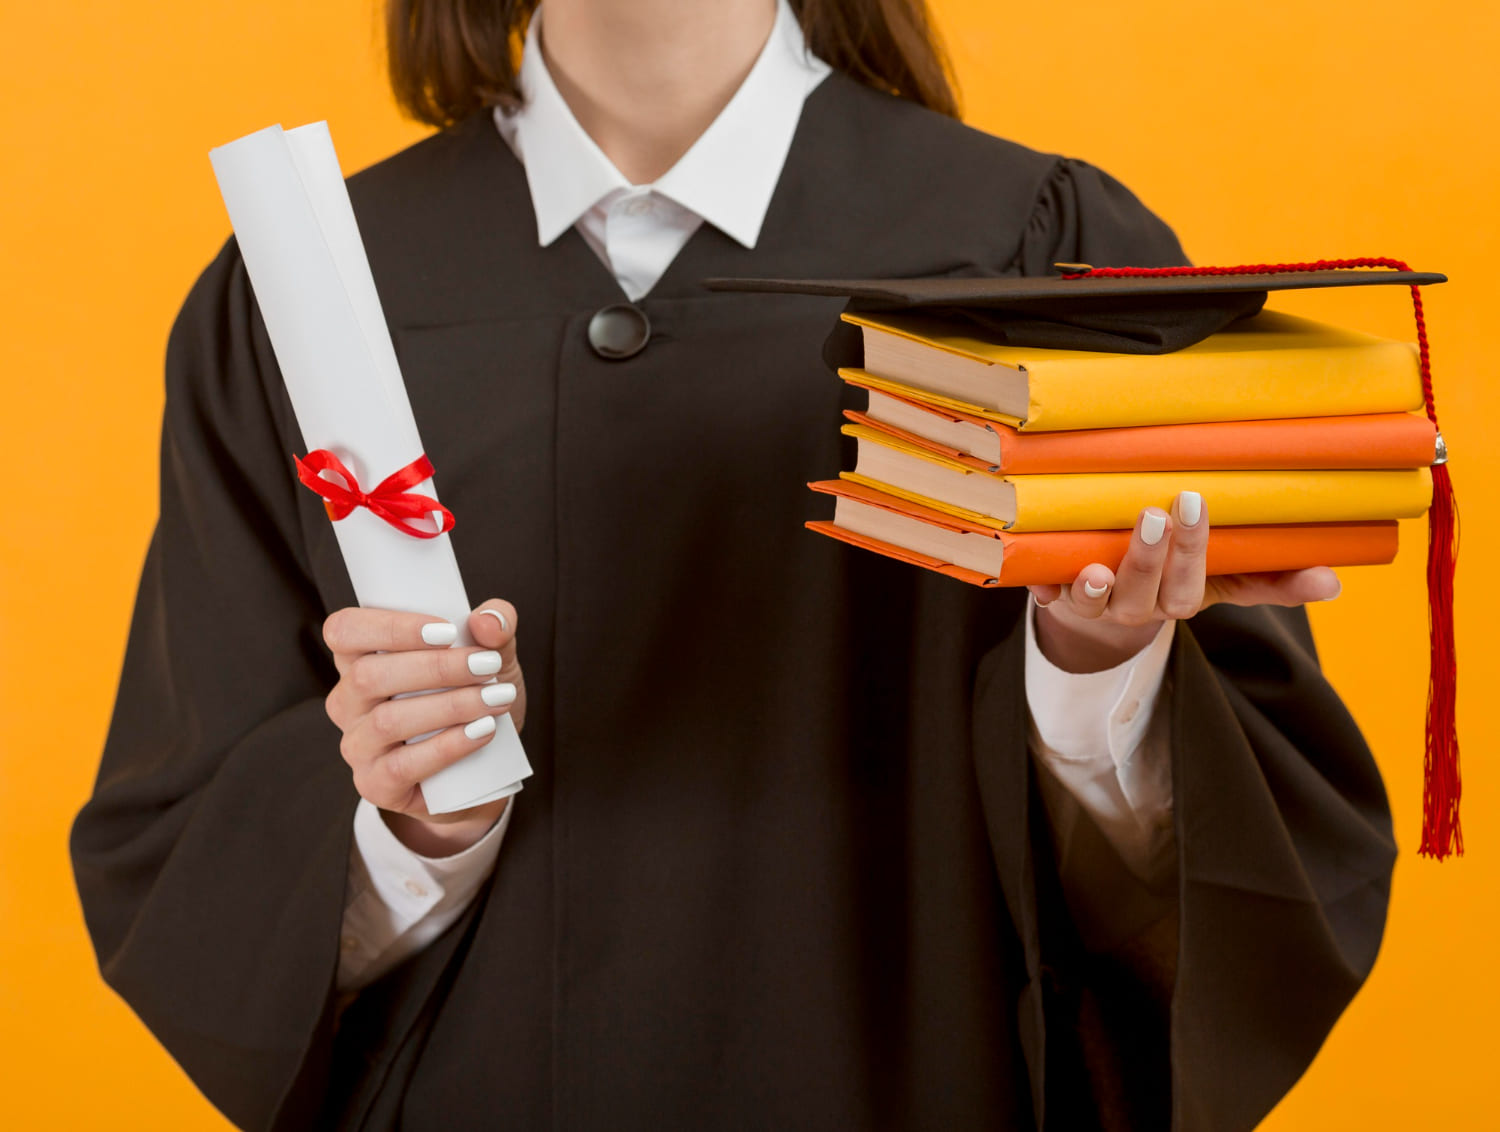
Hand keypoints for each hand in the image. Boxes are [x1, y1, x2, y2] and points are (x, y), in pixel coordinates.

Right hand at [322, 598, 525, 855]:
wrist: (485, 768)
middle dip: (435, 667)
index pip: (345, 630)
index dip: (389, 626)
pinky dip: (447, 745)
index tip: (447, 631)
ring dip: (450, 706)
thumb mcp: (493, 656)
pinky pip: (402, 765)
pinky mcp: (376, 783)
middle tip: (486, 664)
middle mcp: (348, 701)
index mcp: (361, 658)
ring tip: (496, 698)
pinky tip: (482, 731)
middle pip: (368, 676)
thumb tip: (487, 621)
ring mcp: (358, 746)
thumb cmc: (474, 698)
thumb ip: (496, 627)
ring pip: (387, 721)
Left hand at [1026, 491, 1341, 672]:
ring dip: (1093, 588)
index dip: (1193, 552)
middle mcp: (1135, 609)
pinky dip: (1038, 588)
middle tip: (1156, 512)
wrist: (1104, 610)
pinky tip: (1038, 577)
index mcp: (1177, 601)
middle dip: (1150, 558)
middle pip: (1144, 594)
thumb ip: (1274, 578)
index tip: (1196, 506)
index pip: (1192, 585)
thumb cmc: (1173, 581)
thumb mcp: (1224, 579)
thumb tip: (1334, 581)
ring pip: (1092, 603)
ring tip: (1095, 565)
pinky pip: (1041, 596)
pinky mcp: (1052, 598)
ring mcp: (1092, 606)